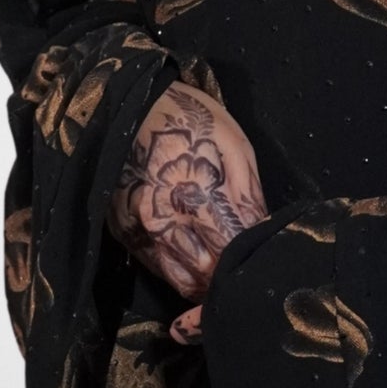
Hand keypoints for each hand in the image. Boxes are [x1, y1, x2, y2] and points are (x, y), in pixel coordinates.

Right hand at [105, 81, 267, 342]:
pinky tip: (197, 261)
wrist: (130, 104)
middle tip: (245, 270)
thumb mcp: (234, 144)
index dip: (248, 262)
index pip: (230, 254)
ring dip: (206, 283)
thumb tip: (261, 232)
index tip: (261, 258)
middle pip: (207, 275)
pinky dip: (182, 274)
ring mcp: (141, 231)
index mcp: (197, 197)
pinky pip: (159, 270)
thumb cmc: (191, 119)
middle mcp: (165, 222)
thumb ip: (248, 194)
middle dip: (229, 278)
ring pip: (183, 281)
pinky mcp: (125, 234)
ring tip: (224, 271)